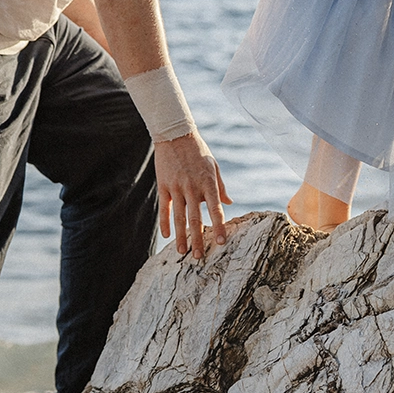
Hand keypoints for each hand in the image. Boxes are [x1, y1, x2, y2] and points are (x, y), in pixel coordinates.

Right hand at [155, 133, 231, 259]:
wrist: (175, 135)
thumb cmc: (198, 151)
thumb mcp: (213, 166)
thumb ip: (221, 187)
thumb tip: (229, 203)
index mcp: (208, 183)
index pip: (215, 209)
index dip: (218, 226)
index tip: (220, 242)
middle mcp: (192, 187)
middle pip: (195, 218)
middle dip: (198, 239)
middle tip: (199, 257)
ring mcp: (176, 187)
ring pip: (179, 217)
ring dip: (181, 236)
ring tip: (182, 252)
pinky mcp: (164, 186)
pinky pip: (165, 209)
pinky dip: (165, 223)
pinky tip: (166, 236)